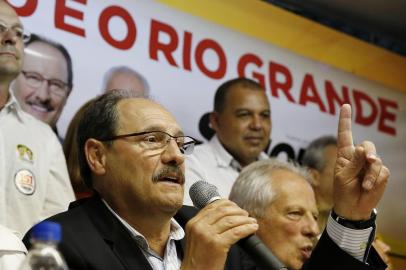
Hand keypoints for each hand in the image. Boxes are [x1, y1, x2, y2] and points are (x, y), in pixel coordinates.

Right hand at [181, 199, 257, 269]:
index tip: (236, 207)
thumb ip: (206, 224)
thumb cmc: (199, 258)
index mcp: (193, 223)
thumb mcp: (198, 237)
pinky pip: (236, 232)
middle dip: (237, 211)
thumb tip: (225, 214)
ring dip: (245, 220)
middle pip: (222, 211)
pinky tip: (252, 229)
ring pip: (231, 220)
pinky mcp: (217, 244)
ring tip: (252, 222)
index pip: (212, 206)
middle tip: (246, 215)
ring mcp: (207, 235)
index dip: (227, 204)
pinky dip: (247, 228)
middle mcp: (199, 226)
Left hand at [333, 104, 389, 219]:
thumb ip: (353, 162)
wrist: (353, 208)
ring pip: (376, 160)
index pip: (345, 134)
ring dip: (370, 173)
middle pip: (368, 145)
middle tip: (368, 162)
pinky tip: (368, 187)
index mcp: (345, 154)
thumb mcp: (343, 176)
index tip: (345, 105)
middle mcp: (358, 157)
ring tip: (364, 185)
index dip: (345, 121)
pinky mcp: (380, 174)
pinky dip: (375, 179)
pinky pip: (382, 171)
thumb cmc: (343, 191)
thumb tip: (364, 149)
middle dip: (368, 154)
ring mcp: (371, 165)